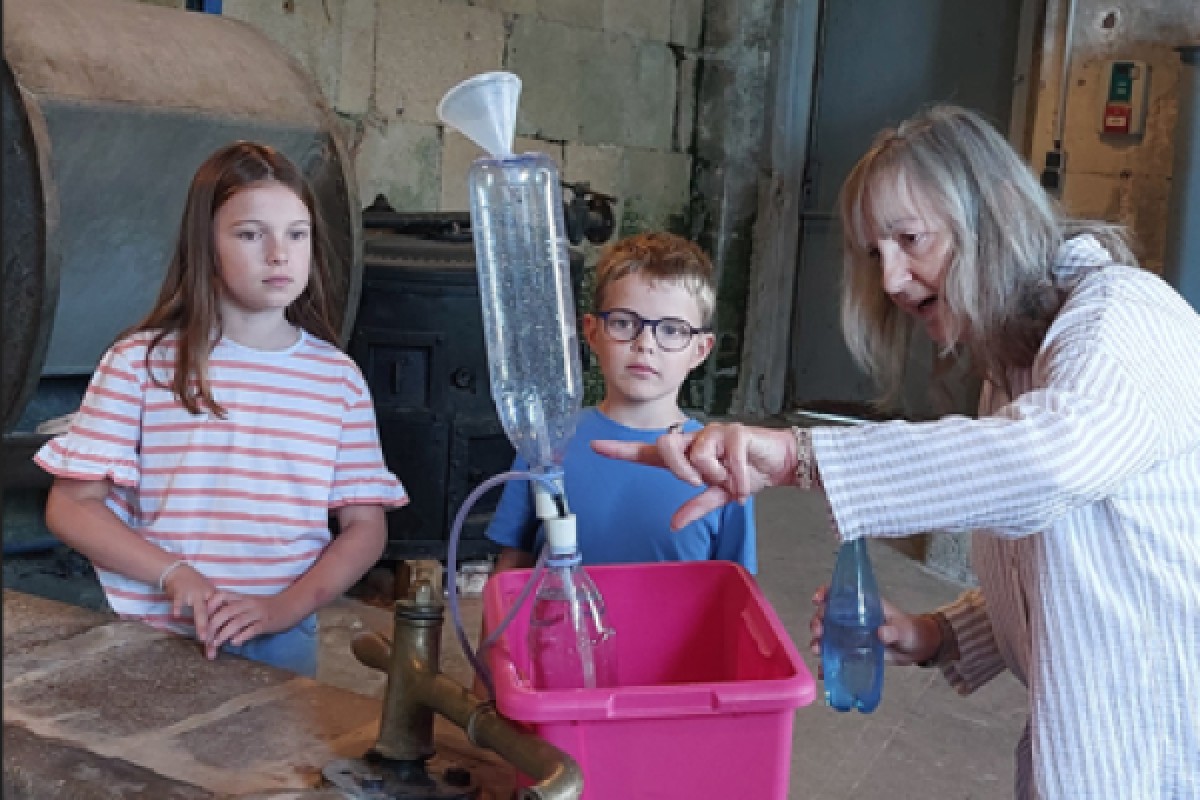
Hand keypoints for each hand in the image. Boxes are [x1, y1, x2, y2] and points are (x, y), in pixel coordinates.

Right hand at [162, 564, 218, 641]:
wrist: (179, 571)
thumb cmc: (195, 586)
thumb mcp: (208, 594)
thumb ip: (214, 609)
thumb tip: (222, 629)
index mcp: (216, 596)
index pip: (222, 613)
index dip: (224, 627)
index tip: (224, 642)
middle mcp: (208, 596)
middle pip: (214, 615)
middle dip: (216, 629)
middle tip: (217, 643)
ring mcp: (194, 594)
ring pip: (200, 611)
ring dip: (202, 624)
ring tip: (203, 637)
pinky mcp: (180, 593)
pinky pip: (179, 602)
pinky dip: (177, 608)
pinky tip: (176, 616)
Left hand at [202, 591, 278, 659]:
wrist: (291, 606)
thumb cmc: (267, 607)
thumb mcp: (249, 604)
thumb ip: (234, 609)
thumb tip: (215, 622)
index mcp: (242, 598)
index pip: (221, 597)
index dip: (208, 607)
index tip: (200, 620)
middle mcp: (248, 603)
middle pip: (225, 612)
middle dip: (212, 626)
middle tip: (204, 640)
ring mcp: (258, 613)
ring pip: (237, 622)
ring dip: (224, 634)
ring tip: (215, 644)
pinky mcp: (267, 623)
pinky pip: (252, 629)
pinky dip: (242, 636)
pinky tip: (235, 643)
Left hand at [591, 423, 796, 528]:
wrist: (780, 464)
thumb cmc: (746, 474)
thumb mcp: (718, 497)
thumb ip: (696, 507)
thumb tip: (674, 525)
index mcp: (686, 456)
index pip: (647, 453)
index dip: (621, 450)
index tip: (595, 445)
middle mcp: (694, 441)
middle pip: (665, 445)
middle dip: (682, 470)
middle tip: (704, 481)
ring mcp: (713, 433)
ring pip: (697, 455)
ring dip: (717, 475)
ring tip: (733, 478)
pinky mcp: (734, 431)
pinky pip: (726, 457)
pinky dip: (738, 477)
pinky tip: (747, 482)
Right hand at [808, 585, 941, 670]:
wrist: (917, 649)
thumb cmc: (910, 631)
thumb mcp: (903, 629)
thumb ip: (893, 630)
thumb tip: (881, 633)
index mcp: (863, 604)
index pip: (840, 593)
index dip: (826, 593)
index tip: (817, 600)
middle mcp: (852, 618)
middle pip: (828, 615)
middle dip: (818, 621)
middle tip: (819, 631)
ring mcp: (851, 635)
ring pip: (828, 635)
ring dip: (818, 641)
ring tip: (817, 649)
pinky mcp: (852, 651)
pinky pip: (836, 655)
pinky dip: (827, 662)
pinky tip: (823, 670)